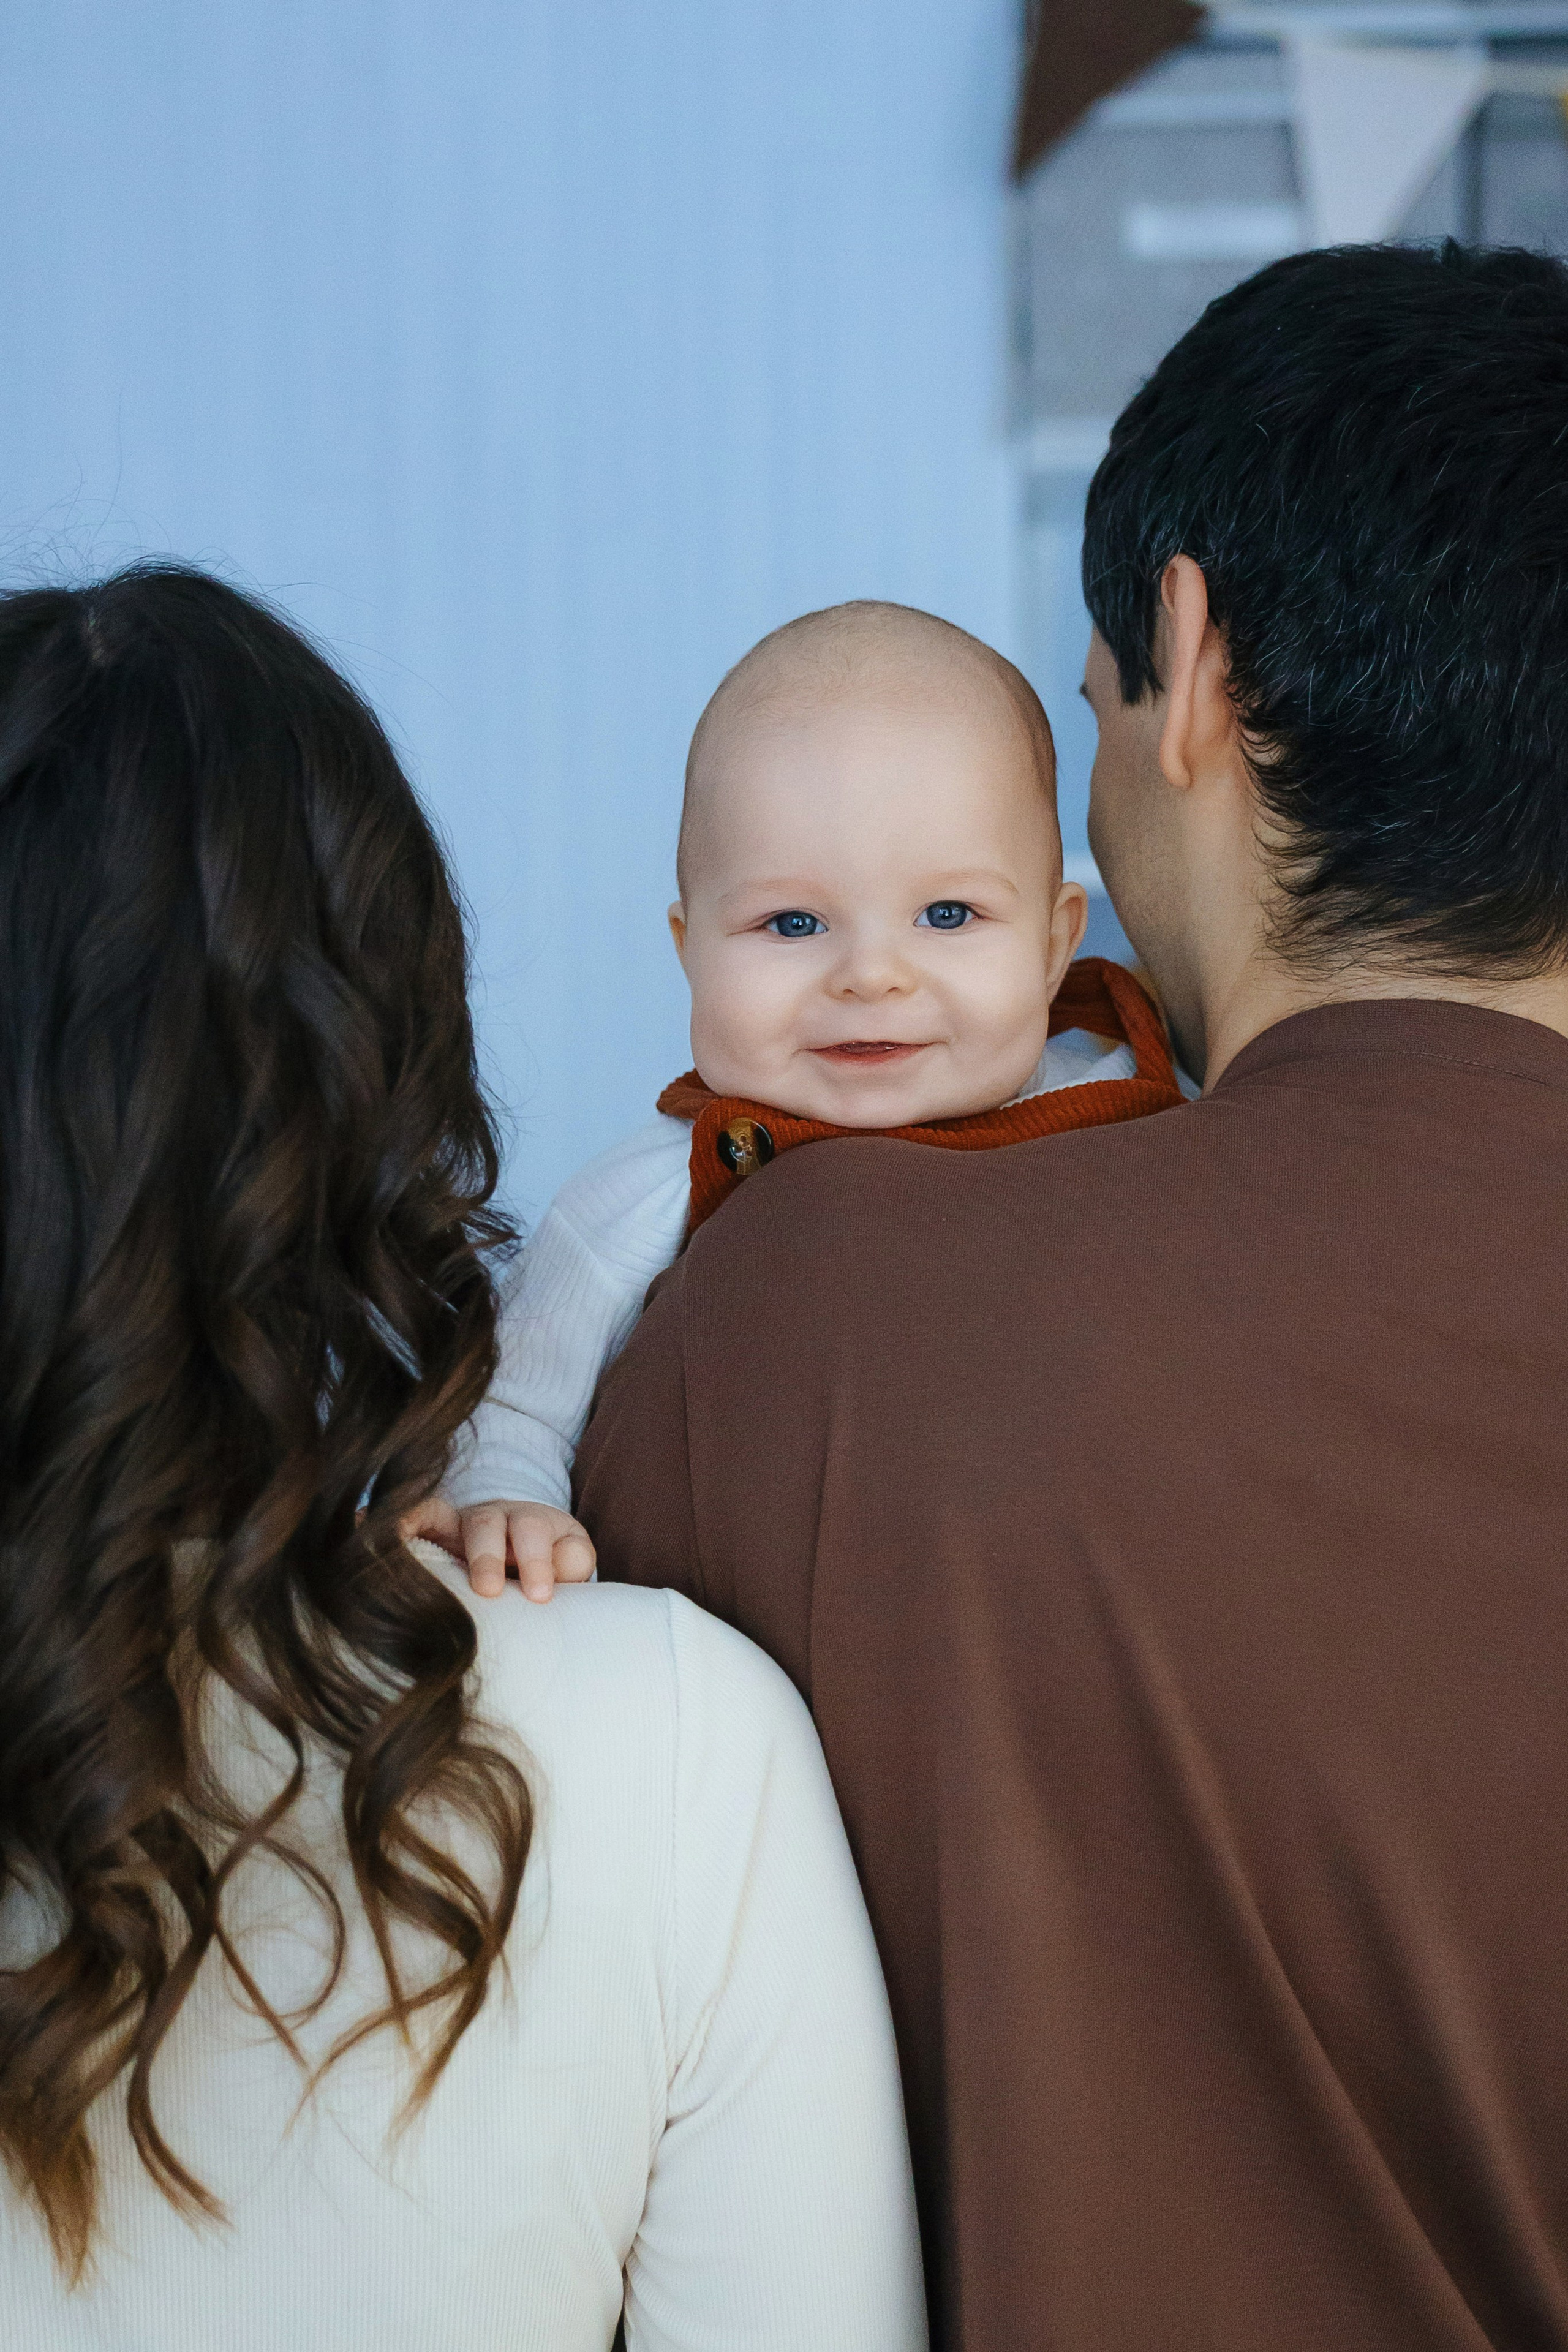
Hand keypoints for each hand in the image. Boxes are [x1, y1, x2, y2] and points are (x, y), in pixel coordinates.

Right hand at [399, 1495, 596, 1602]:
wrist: (524, 1548)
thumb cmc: (550, 1561)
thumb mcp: (568, 1559)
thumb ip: (572, 1561)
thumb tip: (566, 1565)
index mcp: (532, 1523)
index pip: (533, 1533)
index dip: (537, 1561)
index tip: (539, 1596)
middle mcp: (493, 1518)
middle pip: (488, 1525)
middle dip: (487, 1557)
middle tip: (489, 1591)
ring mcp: (458, 1525)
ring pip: (445, 1523)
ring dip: (437, 1547)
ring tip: (429, 1578)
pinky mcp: (432, 1534)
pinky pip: (413, 1521)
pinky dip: (398, 1523)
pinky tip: (374, 1530)